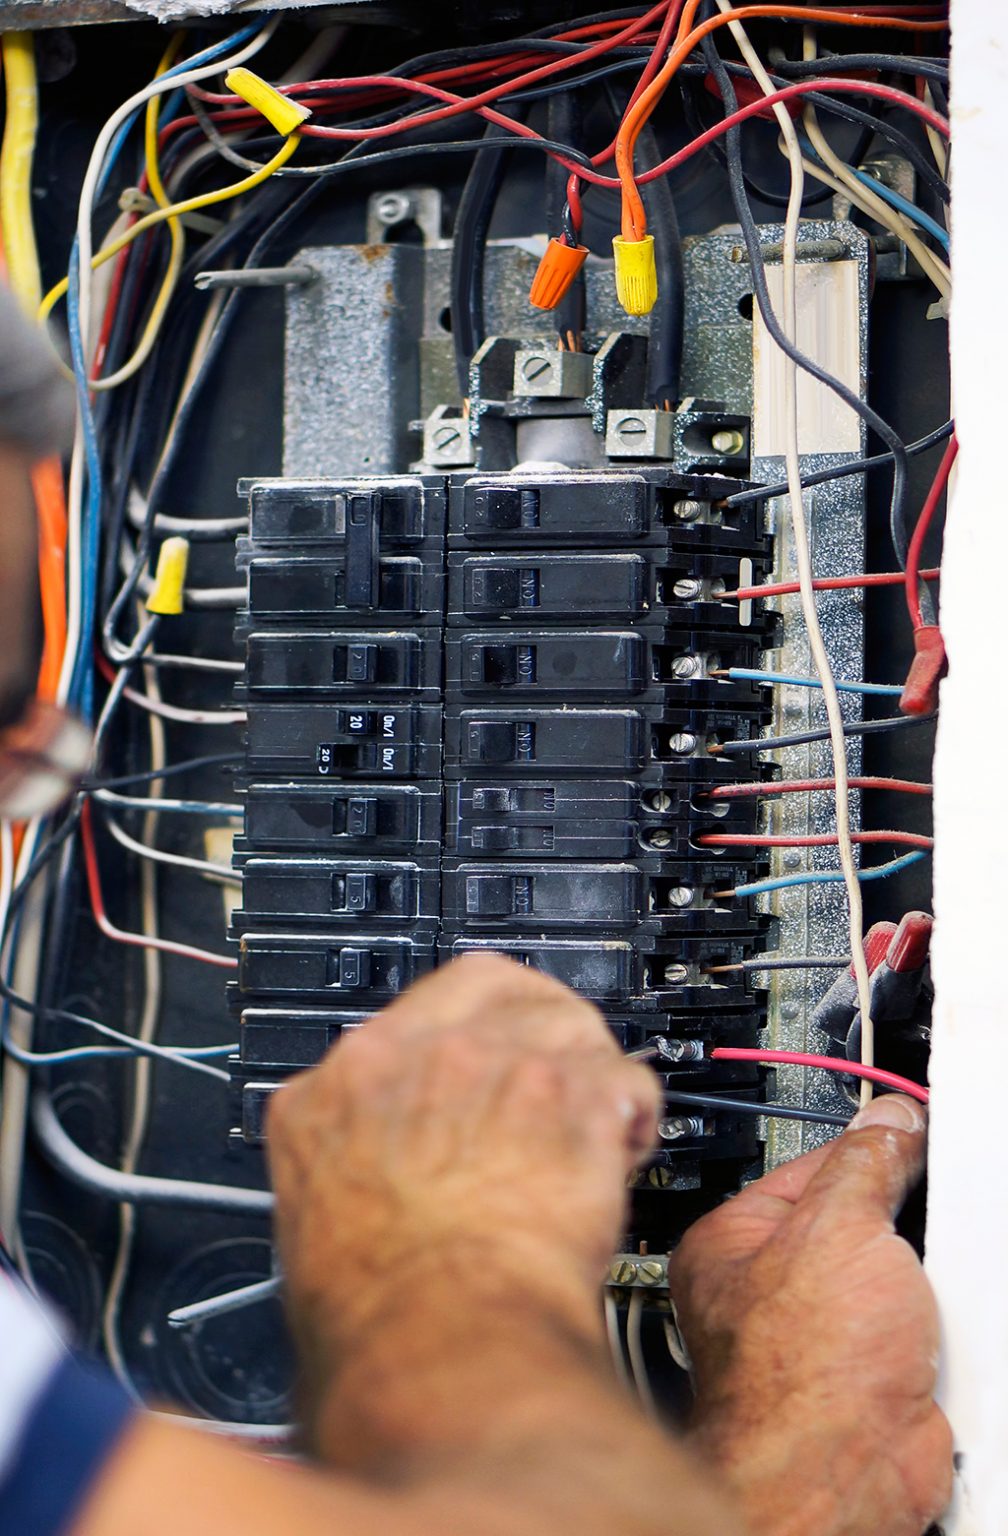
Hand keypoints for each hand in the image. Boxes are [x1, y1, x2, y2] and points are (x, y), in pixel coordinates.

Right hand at [267, 954, 659, 1466]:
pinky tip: (623, 1154)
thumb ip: (353, 1159)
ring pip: (568, 1023)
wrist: (441, 1347)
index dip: (459, 1040)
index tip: (480, 1066)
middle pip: (496, 990)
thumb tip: (383, 1172)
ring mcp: (496, 1065)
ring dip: (588, 1071)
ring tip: (594, 1126)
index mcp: (337, 1088)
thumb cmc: (380, 1319)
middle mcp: (416, 1056)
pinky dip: (635, 1115)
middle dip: (532, 1028)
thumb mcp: (316, 1217)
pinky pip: (626, 1076)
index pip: (406, 1013)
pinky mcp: (570, 1092)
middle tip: (551, 1078)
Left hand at [668, 1094, 951, 1535]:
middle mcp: (769, 1290)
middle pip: (856, 1220)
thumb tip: (888, 1124)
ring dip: (925, 1281)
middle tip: (922, 1215)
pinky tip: (940, 1331)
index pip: (808, 1164)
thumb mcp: (839, 1226)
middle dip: (899, 1221)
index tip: (907, 1128)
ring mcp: (823, 1338)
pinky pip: (920, 1330)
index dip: (864, 1144)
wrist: (842, 1475)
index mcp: (735, 1241)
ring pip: (895, 1277)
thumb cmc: (802, 1370)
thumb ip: (866, 1163)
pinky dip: (941, 1330)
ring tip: (925, 1291)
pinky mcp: (872, 1380)